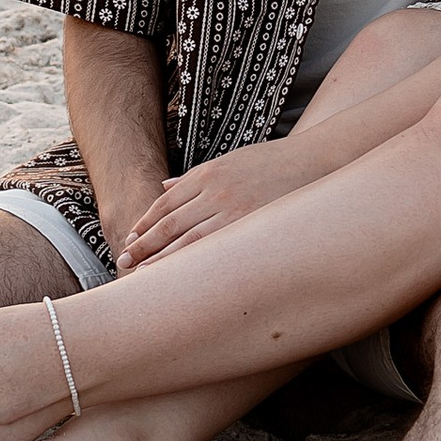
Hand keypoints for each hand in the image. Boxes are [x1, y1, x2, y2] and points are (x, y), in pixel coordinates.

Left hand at [116, 138, 299, 265]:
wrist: (316, 162)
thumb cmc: (272, 163)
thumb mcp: (229, 162)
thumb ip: (195, 178)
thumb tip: (163, 188)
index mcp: (208, 174)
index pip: (165, 204)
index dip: (145, 225)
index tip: (131, 241)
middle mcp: (216, 191)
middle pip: (171, 225)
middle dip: (145, 246)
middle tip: (124, 264)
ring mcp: (235, 210)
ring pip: (190, 242)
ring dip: (164, 261)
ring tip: (144, 278)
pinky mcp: (254, 226)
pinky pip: (218, 250)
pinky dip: (197, 265)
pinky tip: (185, 279)